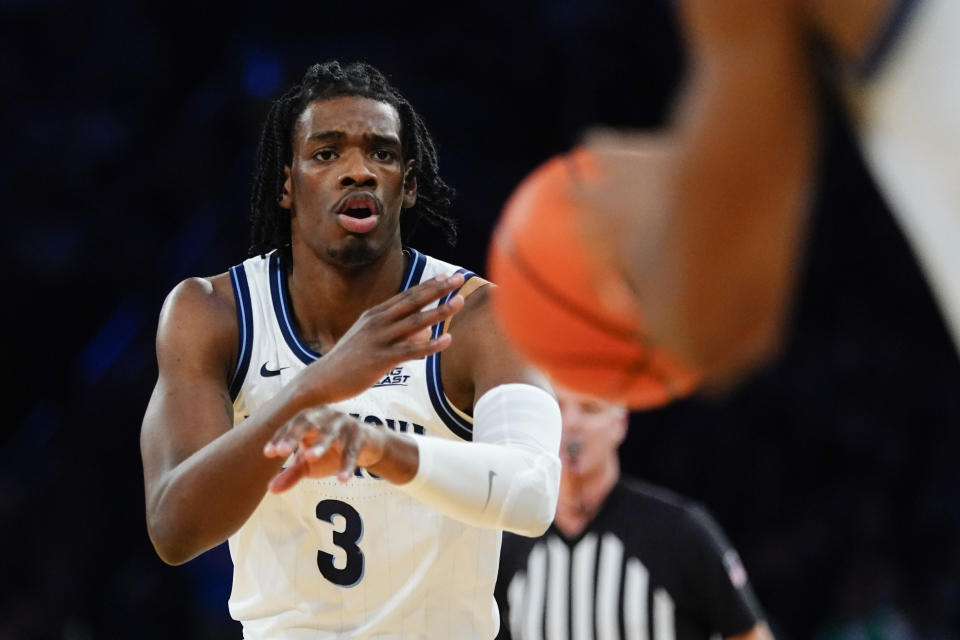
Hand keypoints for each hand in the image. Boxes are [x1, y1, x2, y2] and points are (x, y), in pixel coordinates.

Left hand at [263, 406, 387, 489]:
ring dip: (319, 444)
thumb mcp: (309, 463)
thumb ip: (291, 474)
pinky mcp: (361, 435)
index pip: (290, 425)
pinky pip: (352, 450)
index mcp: (309, 418)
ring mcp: (344, 424)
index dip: (279, 438)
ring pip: (330, 433)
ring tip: (309, 457)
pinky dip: (347, 465)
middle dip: (293, 435)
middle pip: (307, 422)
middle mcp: (325, 416)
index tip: (268, 453)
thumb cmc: (332, 451)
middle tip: (282, 451)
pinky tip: (342, 479)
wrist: (368, 447)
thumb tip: (271, 490)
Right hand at [293, 272, 464, 404]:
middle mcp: (377, 322)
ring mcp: (378, 339)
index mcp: (375, 315)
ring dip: (439, 311)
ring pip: (415, 322)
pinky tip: (447, 340)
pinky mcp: (379, 359)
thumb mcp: (368, 339)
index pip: (407, 296)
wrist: (321, 379)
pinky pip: (410, 350)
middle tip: (458, 278)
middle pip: (413, 302)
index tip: (447, 276)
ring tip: (459, 301)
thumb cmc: (348, 361)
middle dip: (437, 289)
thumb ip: (393, 333)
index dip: (428, 285)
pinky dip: (430, 345)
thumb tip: (420, 332)